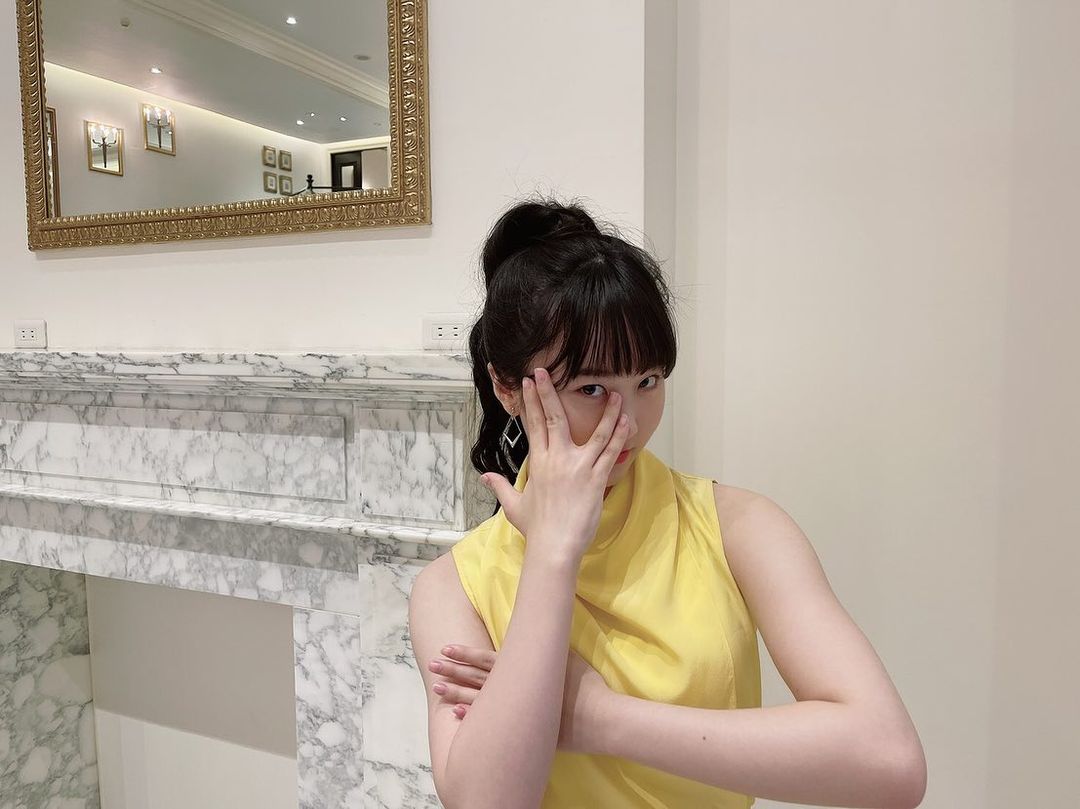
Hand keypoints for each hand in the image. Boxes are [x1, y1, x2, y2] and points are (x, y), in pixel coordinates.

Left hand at [429, 644, 613, 754]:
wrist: (599, 718)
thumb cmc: (585, 685)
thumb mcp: (566, 655)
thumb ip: (546, 644)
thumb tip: (536, 625)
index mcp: (524, 668)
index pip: (486, 659)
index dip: (465, 653)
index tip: (445, 648)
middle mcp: (515, 689)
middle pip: (476, 677)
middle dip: (453, 670)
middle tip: (431, 665)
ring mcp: (516, 711)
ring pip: (478, 700)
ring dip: (456, 692)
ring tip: (438, 688)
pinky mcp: (522, 729)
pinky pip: (490, 724)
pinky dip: (471, 717)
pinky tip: (456, 714)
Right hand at [482, 367, 629, 561]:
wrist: (554, 547)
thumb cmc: (536, 529)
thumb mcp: (513, 506)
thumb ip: (500, 487)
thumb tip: (484, 477)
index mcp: (538, 463)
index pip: (533, 425)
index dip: (530, 401)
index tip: (529, 383)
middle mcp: (557, 459)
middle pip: (554, 418)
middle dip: (549, 392)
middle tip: (545, 372)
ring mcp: (578, 467)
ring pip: (594, 432)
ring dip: (605, 412)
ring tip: (612, 394)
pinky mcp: (596, 479)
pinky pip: (610, 452)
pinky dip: (619, 435)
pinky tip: (626, 420)